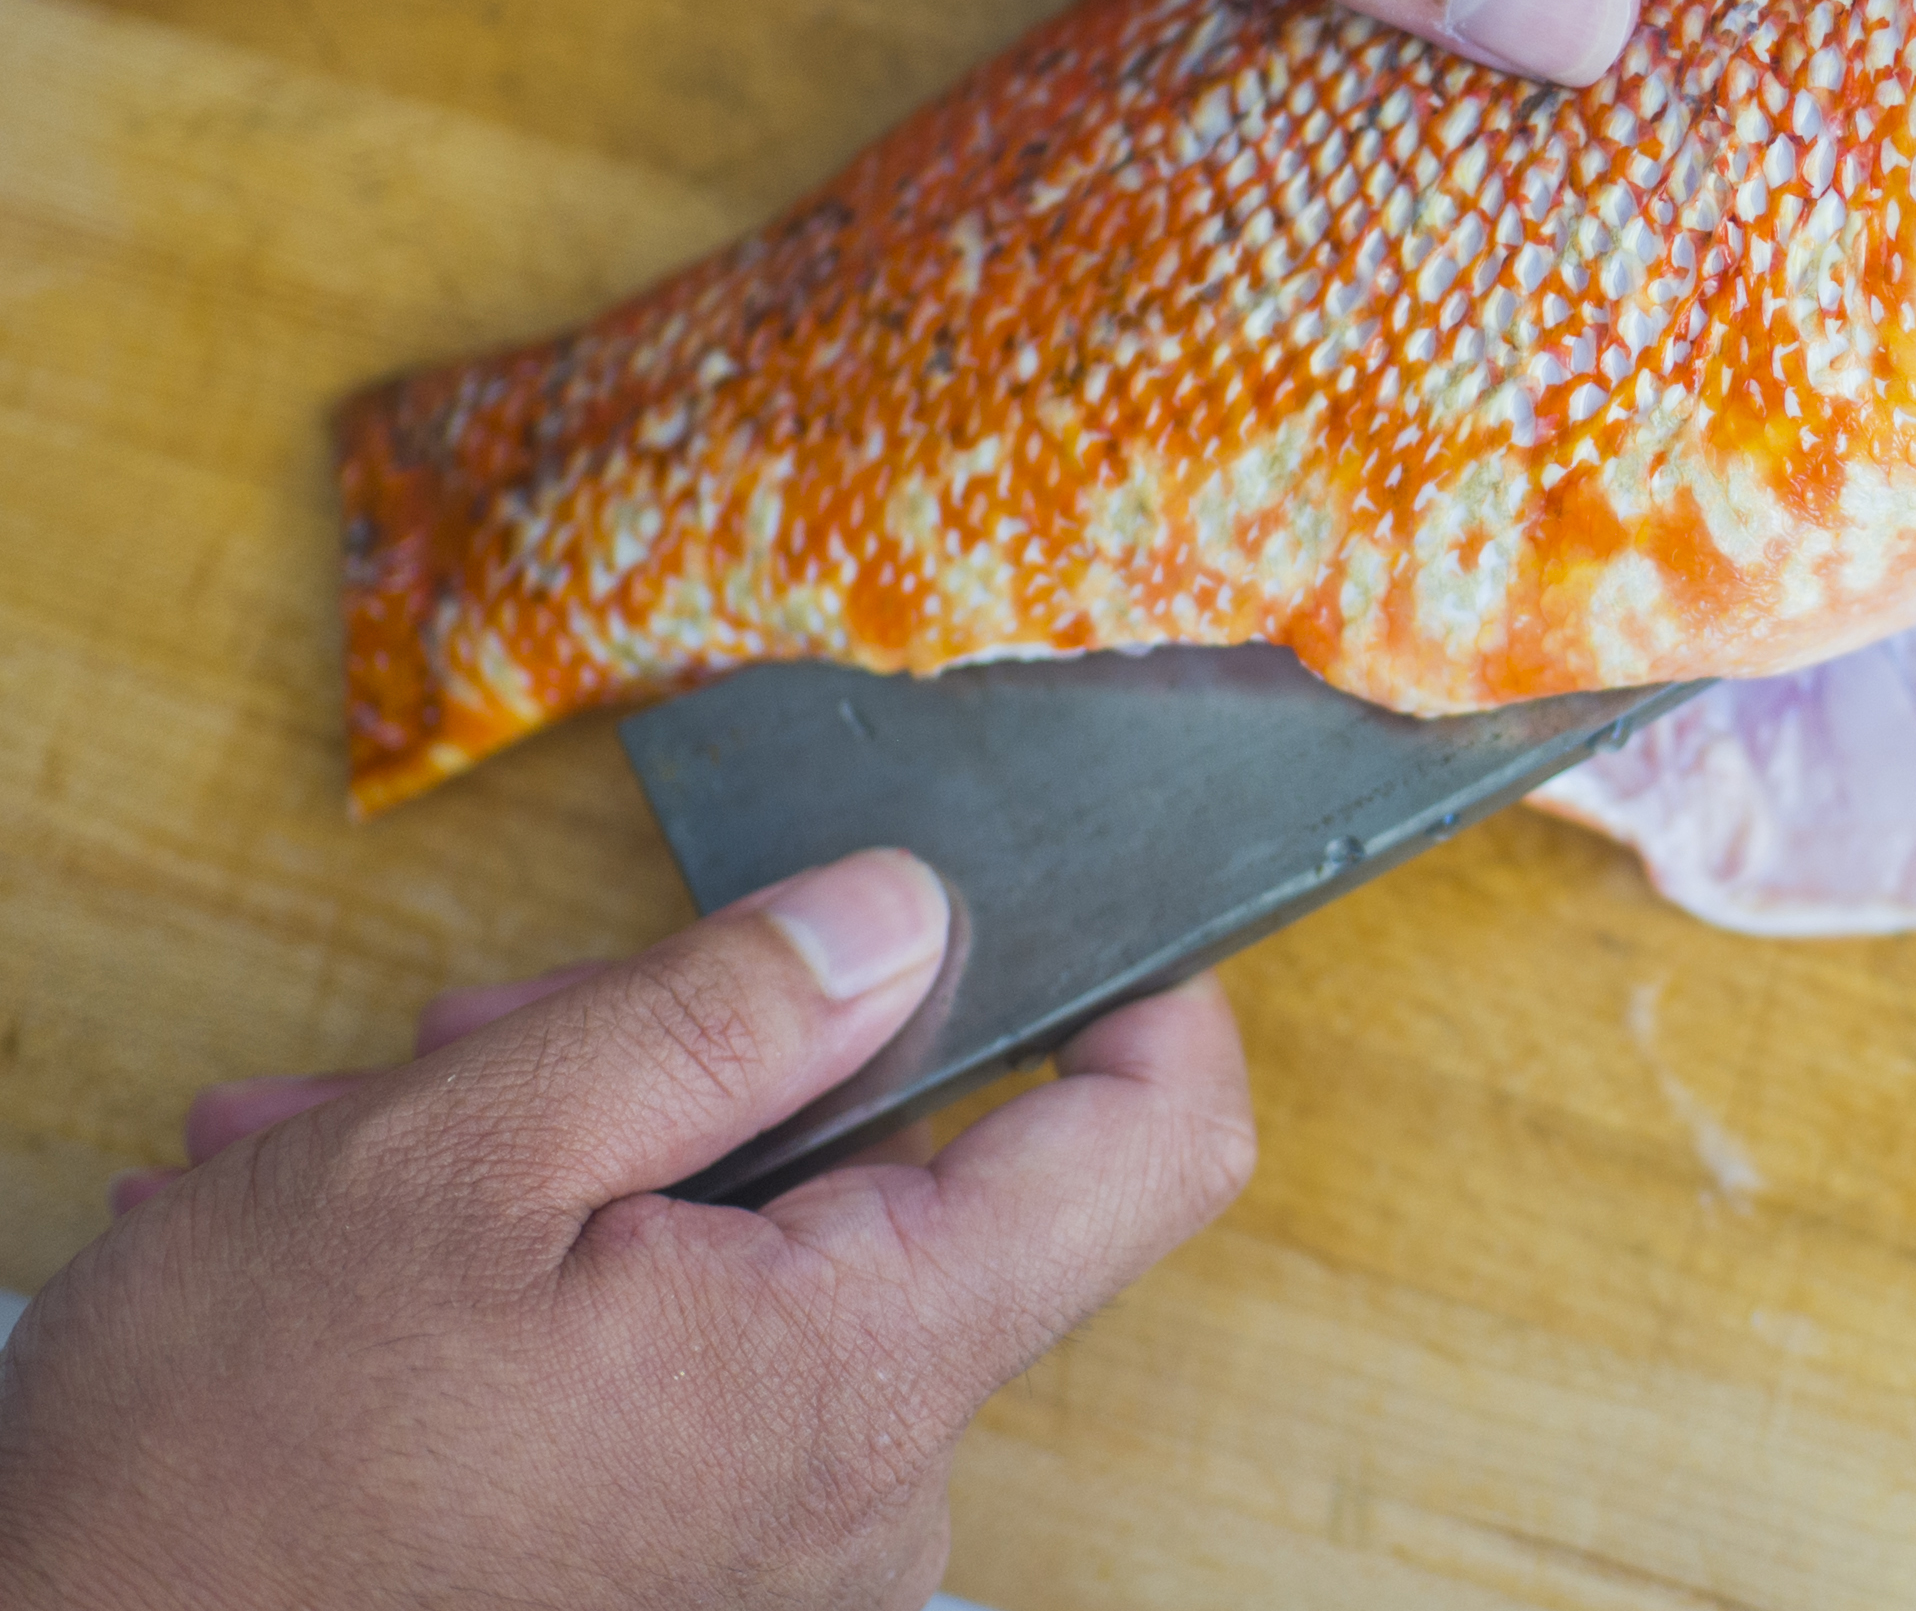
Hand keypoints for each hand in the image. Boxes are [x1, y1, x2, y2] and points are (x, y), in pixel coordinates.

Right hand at [0, 850, 1253, 1610]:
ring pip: (760, 1248)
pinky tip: (374, 1249)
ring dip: (581, 1156)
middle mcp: (869, 1478)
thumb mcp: (461, 1155)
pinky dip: (556, 1272)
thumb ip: (718, 1014)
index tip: (1061, 902)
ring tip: (359, 1152)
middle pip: (903, 1172)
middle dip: (701, 1060)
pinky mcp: (686, 1568)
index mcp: (866, 1362)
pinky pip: (687, 1357)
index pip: (1156, 1147)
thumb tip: (908, 910)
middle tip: (485, 1038)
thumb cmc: (229, 1467)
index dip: (1143, 995)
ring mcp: (780, 1538)